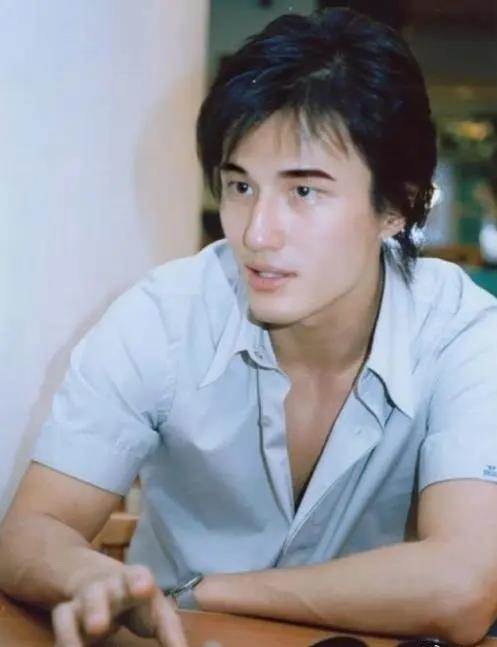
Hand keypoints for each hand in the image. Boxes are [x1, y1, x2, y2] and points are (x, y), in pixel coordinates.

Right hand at [52, 564, 187, 645]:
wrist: (95, 579)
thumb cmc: (135, 600)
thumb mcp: (155, 611)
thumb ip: (170, 633)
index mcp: (135, 580)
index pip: (137, 575)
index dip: (139, 581)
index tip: (144, 588)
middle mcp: (107, 585)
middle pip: (100, 590)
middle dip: (98, 607)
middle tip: (100, 626)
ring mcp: (85, 598)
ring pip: (77, 606)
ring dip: (78, 623)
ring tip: (89, 635)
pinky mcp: (67, 613)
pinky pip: (62, 621)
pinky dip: (65, 637)